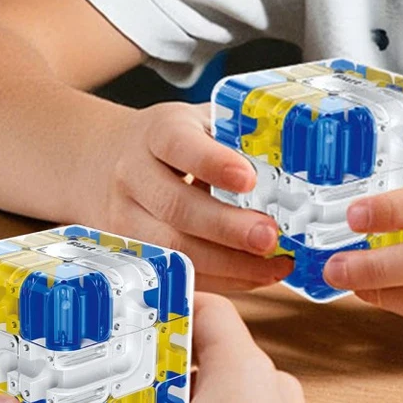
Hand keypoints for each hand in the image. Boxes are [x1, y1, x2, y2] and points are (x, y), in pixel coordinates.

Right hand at [93, 102, 292, 292]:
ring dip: (228, 264)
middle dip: (226, 228)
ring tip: (273, 265)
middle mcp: (132, 175)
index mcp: (156, 133)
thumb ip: (236, 135)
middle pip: (176, 207)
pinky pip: (178, 273)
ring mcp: (125, 219)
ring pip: (173, 249)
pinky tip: (257, 275)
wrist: (103, 163)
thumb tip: (299, 156)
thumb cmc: (172, 143)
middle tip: (270, 236)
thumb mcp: (196, 122)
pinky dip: (222, 280)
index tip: (248, 178)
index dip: (212, 163)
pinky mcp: (133, 254)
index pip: (178, 145)